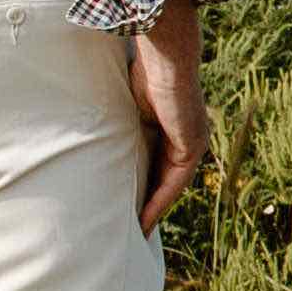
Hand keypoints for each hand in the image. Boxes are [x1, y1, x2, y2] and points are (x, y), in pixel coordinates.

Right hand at [131, 0, 208, 231]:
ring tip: (133, 233)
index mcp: (173, 125)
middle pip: (164, 179)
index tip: (124, 206)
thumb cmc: (144, 68)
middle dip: (146, 203)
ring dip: (152, 209)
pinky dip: (159, 203)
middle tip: (127, 228)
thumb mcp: (130, 102)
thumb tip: (98, 123)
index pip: (156, 163)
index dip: (141, 186)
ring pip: (170, 186)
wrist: (165, 56)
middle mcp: (188, 137)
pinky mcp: (191, 147)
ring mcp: (193, 143)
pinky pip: (174, 183)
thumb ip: (122, 118)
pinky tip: (144, 221)